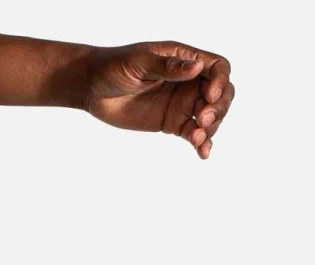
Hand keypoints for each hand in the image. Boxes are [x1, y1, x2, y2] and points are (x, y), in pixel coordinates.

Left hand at [85, 42, 233, 159]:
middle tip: (203, 119)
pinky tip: (203, 153)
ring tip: (197, 138)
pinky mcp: (171, 123)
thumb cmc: (115, 66)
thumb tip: (197, 67)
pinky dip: (200, 143)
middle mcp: (189, 81)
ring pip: (210, 116)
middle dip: (219, 107)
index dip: (220, 82)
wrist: (93, 88)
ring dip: (210, 128)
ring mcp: (181, 103)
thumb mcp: (140, 62)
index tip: (209, 96)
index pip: (217, 68)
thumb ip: (168, 68)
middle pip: (221, 93)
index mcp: (185, 60)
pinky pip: (193, 133)